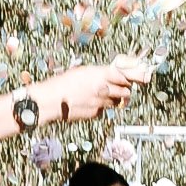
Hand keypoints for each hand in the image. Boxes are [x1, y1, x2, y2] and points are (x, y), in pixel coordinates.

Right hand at [31, 60, 151, 125]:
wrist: (51, 100)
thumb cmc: (63, 83)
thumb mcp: (83, 71)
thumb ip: (100, 73)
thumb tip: (112, 74)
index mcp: (100, 75)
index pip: (126, 76)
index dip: (131, 77)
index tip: (134, 77)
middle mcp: (103, 89)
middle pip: (125, 91)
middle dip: (124, 89)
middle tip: (121, 87)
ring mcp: (100, 103)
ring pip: (116, 101)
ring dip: (114, 98)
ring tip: (104, 94)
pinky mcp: (95, 114)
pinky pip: (104, 110)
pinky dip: (102, 107)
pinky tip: (91, 103)